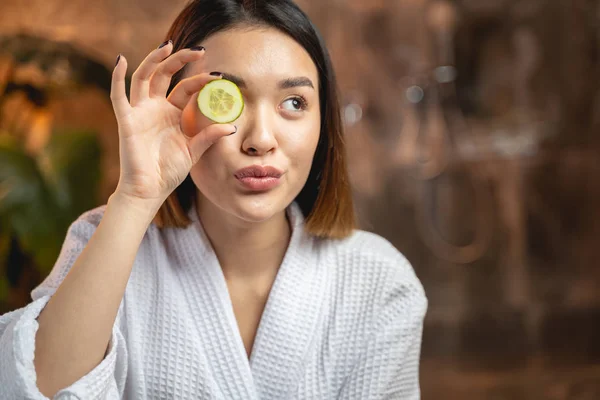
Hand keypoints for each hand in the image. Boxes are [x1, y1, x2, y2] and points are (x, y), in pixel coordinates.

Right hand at [110, 42, 234, 202]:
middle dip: (181, 60)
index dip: (201, 81)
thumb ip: (209, 137)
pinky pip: (118, 95)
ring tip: (168, 45)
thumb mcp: (194, 151)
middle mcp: (156, 108)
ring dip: (154, 60)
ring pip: (144, 77)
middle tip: (199, 50)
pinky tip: (121, 60)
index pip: (186, 89)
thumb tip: (232, 126)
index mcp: (173, 114)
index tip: (219, 76)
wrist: (150, 190)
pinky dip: (117, 76)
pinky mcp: (126, 120)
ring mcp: (140, 112)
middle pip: (165, 75)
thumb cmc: (169, 172)